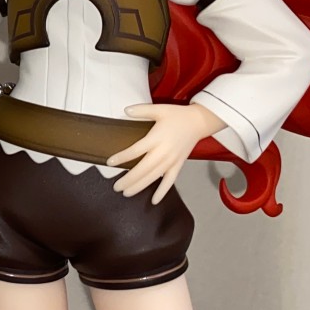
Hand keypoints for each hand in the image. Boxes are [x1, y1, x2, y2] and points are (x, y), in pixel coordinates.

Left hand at [106, 102, 227, 203]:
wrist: (199, 122)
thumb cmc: (178, 115)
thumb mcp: (159, 109)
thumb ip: (141, 110)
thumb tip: (125, 110)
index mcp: (157, 138)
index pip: (136, 150)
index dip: (122, 157)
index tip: (110, 162)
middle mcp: (163, 152)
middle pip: (143, 169)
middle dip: (128, 179)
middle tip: (116, 186)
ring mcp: (172, 160)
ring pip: (153, 177)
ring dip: (140, 186)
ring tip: (126, 193)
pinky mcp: (178, 165)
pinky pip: (170, 181)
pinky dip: (162, 191)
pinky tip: (154, 201)